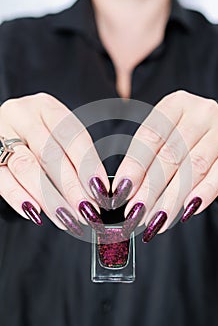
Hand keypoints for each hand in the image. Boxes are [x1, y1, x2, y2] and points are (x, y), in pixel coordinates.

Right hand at [0, 93, 109, 235]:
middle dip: (71, 187)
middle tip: (86, 211)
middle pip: (50, 154)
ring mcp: (0, 132)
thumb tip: (96, 190)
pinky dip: (19, 198)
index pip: (72, 136)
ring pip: (27, 168)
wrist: (5, 129)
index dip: (88, 165)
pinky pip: (1, 179)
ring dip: (49, 198)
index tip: (100, 190)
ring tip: (66, 218)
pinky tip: (36, 212)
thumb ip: (74, 157)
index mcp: (47, 107)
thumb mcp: (57, 135)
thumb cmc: (39, 134)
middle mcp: (22, 115)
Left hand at [112, 90, 217, 241]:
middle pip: (169, 155)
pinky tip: (188, 210)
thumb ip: (149, 156)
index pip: (149, 136)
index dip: (134, 166)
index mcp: (174, 105)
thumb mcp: (169, 135)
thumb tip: (126, 191)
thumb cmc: (190, 136)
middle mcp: (199, 112)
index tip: (121, 192)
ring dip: (172, 198)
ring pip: (194, 168)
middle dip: (150, 189)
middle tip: (135, 214)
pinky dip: (204, 193)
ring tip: (157, 220)